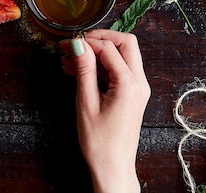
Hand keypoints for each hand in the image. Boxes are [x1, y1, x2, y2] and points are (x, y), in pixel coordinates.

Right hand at [60, 30, 149, 192]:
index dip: (86, 42)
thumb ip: (84, 69)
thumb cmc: (99, 142)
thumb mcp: (86, 102)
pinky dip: (102, 65)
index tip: (66, 44)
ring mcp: (138, 88)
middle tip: (76, 44)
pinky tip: (79, 71)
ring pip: (123, 54)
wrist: (112, 167)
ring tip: (71, 61)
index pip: (108, 49)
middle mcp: (139, 83)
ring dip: (98, 52)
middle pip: (125, 43)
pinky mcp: (133, 93)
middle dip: (99, 39)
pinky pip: (120, 69)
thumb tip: (78, 44)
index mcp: (129, 85)